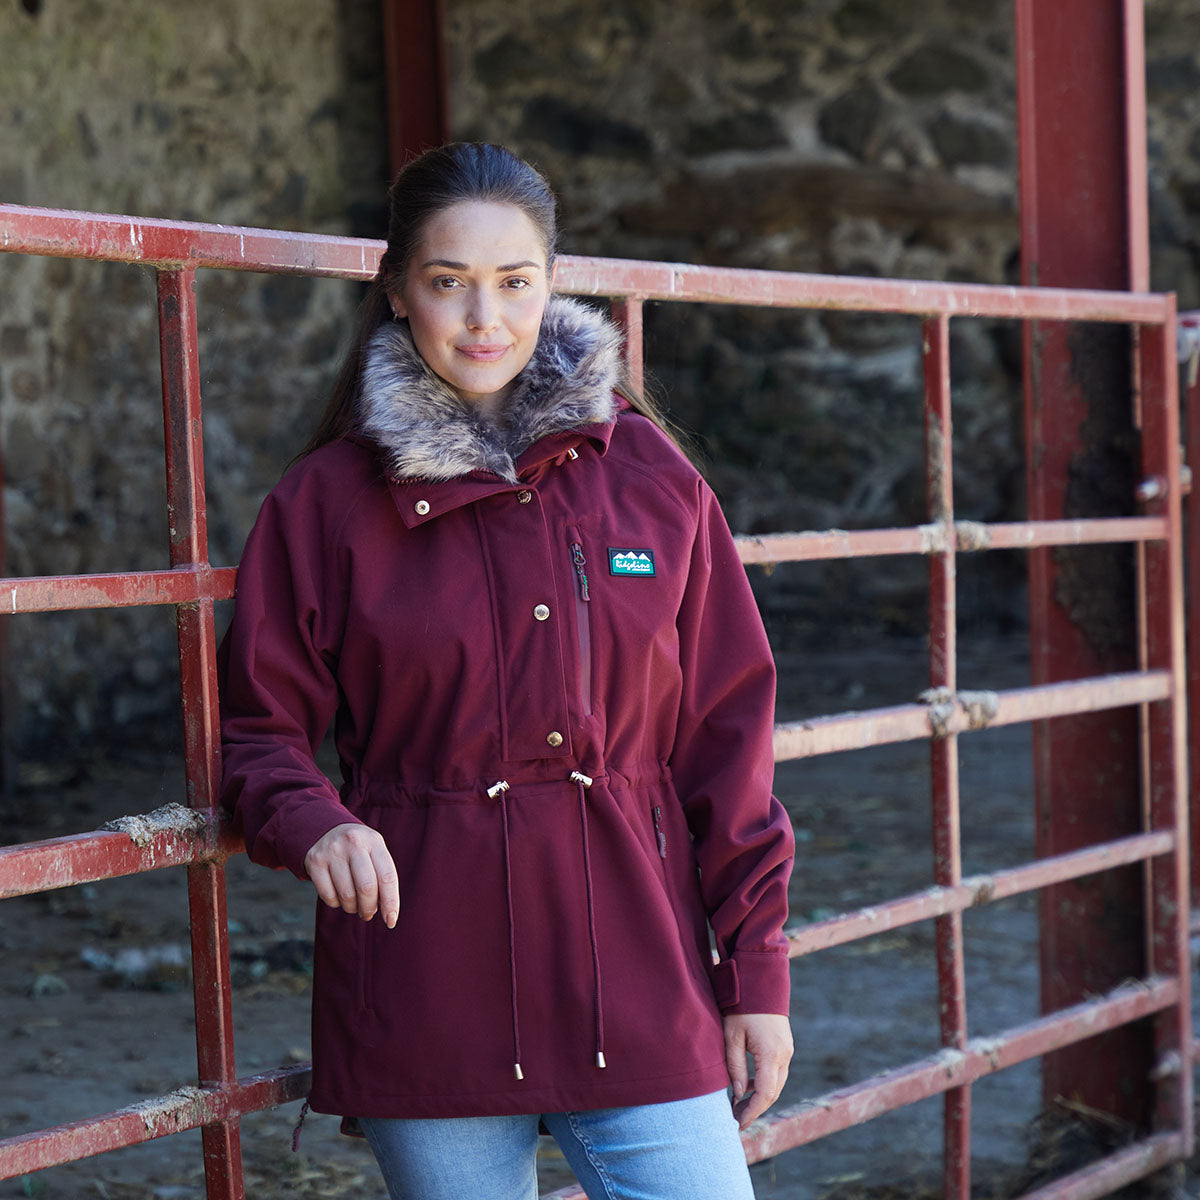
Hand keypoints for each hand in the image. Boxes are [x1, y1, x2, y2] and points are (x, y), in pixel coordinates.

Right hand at [303, 822, 398, 926]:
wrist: (327, 829)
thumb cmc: (359, 851)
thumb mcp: (374, 853)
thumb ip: (382, 878)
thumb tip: (388, 914)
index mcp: (374, 841)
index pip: (387, 877)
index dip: (391, 902)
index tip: (391, 921)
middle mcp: (354, 843)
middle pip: (366, 888)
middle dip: (369, 908)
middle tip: (368, 914)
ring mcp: (332, 851)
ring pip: (346, 895)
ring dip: (352, 908)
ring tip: (354, 905)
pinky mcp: (314, 861)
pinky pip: (328, 896)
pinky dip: (336, 903)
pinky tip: (339, 896)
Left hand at [723, 1012, 792, 1128]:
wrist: (760, 980)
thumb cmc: (742, 1006)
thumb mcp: (732, 1036)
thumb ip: (735, 1066)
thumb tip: (739, 1094)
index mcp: (771, 1053)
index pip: (765, 1094)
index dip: (752, 1112)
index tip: (738, 1123)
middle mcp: (784, 1054)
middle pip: (773, 1092)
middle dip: (755, 1108)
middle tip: (735, 1119)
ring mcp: (787, 1049)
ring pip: (777, 1083)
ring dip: (760, 1097)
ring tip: (739, 1106)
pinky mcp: (785, 1045)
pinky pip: (777, 1072)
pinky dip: (764, 1083)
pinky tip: (748, 1085)